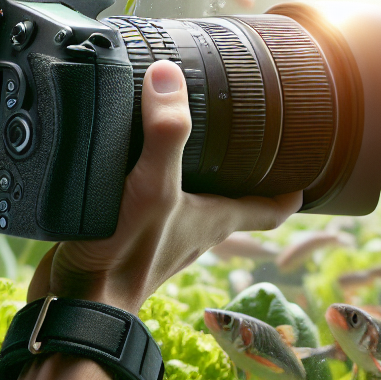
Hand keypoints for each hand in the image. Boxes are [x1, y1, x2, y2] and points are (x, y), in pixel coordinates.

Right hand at [28, 59, 300, 313]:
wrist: (75, 303)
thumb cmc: (123, 256)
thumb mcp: (153, 187)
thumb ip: (165, 133)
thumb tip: (170, 76)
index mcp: (216, 220)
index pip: (271, 209)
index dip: (291, 191)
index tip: (306, 170)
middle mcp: (195, 228)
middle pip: (234, 201)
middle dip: (242, 173)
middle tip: (247, 136)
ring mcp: (162, 234)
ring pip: (193, 201)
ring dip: (196, 175)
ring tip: (192, 139)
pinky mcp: (127, 234)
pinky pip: (150, 202)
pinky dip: (150, 181)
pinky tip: (130, 159)